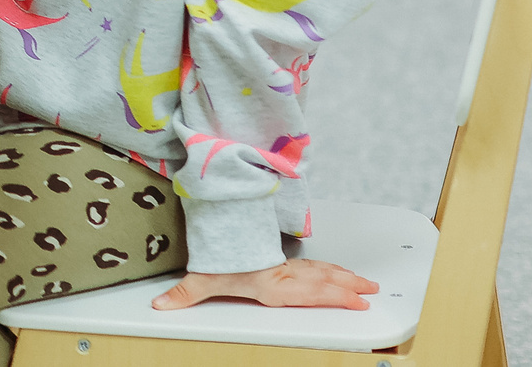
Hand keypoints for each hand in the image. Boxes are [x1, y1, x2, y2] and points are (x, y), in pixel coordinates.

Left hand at [151, 260, 375, 312]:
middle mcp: (282, 275)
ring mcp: (285, 267)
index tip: (356, 301)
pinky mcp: (283, 261)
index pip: (308, 293)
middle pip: (322, 280)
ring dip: (345, 276)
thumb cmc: (214, 255)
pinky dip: (331, 269)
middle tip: (371, 291)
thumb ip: (183, 295)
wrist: (217, 225)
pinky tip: (339, 272)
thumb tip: (161, 306)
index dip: (334, 296)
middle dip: (348, 286)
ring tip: (366, 283)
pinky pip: (313, 265)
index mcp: (270, 284)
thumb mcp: (198, 278)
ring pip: (321, 271)